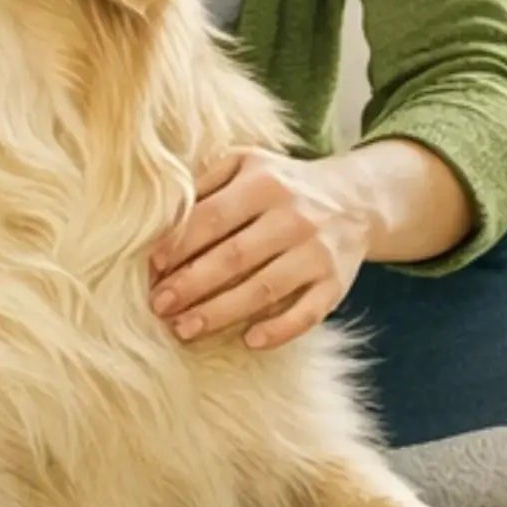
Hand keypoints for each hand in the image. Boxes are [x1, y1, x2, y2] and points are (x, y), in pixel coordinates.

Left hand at [147, 149, 368, 350]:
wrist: (354, 199)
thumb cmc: (280, 184)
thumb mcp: (244, 164)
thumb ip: (204, 183)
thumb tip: (159, 220)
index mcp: (263, 182)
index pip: (212, 216)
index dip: (179, 243)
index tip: (152, 267)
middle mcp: (293, 216)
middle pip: (234, 256)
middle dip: (191, 284)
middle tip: (159, 306)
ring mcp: (317, 252)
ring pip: (264, 288)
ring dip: (221, 312)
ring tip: (185, 329)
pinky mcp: (337, 283)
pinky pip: (308, 313)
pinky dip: (279, 329)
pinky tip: (248, 341)